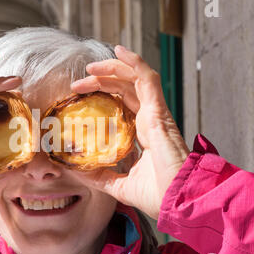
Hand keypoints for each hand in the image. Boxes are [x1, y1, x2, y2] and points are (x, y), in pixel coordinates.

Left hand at [70, 45, 188, 219]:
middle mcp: (149, 121)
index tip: (80, 99)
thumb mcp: (119, 185)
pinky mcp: (159, 112)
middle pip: (124, 91)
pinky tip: (119, 52)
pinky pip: (147, 79)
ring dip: (111, 69)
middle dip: (100, 83)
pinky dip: (134, 63)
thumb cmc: (158, 196)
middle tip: (77, 86)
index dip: (103, 98)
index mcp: (142, 136)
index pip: (122, 107)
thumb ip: (99, 177)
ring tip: (89, 68)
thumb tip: (74, 171)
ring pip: (134, 80)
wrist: (178, 201)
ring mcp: (156, 114)